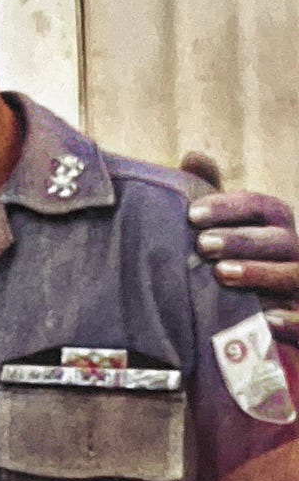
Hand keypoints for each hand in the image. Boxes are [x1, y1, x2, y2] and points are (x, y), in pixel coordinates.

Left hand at [183, 154, 298, 344]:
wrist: (257, 324)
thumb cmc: (238, 267)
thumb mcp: (225, 234)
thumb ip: (213, 199)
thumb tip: (193, 157)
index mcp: (276, 228)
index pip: (260, 206)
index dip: (229, 207)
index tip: (191, 215)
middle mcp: (295, 253)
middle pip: (278, 239)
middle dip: (241, 239)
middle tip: (203, 245)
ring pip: (295, 275)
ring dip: (261, 273)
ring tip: (223, 274)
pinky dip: (292, 321)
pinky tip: (266, 320)